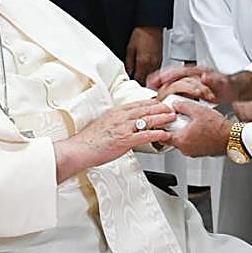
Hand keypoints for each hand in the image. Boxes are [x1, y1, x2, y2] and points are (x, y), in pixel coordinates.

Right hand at [54, 99, 175, 182]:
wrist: (79, 150)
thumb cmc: (90, 141)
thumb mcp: (105, 123)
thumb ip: (117, 121)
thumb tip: (127, 123)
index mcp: (116, 112)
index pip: (138, 103)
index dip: (152, 103)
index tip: (161, 102)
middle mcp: (121, 117)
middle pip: (145, 109)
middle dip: (161, 108)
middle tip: (171, 108)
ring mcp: (123, 128)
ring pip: (147, 119)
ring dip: (162, 118)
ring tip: (172, 118)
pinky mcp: (124, 140)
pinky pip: (144, 136)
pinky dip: (156, 134)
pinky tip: (164, 135)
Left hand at [125, 27, 162, 84]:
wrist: (152, 26)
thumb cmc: (141, 34)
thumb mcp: (130, 48)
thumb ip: (129, 64)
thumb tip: (128, 73)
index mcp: (143, 63)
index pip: (138, 80)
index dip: (133, 83)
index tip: (129, 82)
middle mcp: (152, 65)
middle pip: (146, 81)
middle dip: (139, 82)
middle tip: (133, 81)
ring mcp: (158, 63)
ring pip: (151, 77)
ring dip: (145, 78)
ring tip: (138, 75)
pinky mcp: (160, 60)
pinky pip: (155, 71)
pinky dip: (150, 73)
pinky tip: (145, 70)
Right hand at [147, 65, 251, 105]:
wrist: (235, 88)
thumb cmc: (228, 86)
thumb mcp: (223, 84)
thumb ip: (213, 80)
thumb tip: (204, 76)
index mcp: (198, 72)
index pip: (179, 72)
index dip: (167, 75)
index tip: (157, 80)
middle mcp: (194, 73)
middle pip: (173, 74)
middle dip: (161, 78)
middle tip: (150, 84)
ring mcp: (192, 78)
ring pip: (174, 79)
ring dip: (163, 82)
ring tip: (152, 86)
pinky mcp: (192, 84)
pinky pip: (177, 84)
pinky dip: (168, 86)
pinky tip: (162, 91)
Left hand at [168, 99, 233, 157]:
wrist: (232, 138)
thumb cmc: (217, 128)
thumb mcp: (198, 110)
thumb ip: (183, 106)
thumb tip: (176, 105)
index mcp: (181, 140)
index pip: (162, 137)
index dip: (161, 128)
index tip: (163, 122)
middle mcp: (186, 149)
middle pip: (173, 139)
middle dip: (175, 129)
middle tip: (179, 119)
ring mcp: (194, 152)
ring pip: (183, 141)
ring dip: (185, 133)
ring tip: (193, 122)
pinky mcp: (201, 153)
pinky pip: (192, 144)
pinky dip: (193, 137)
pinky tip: (200, 128)